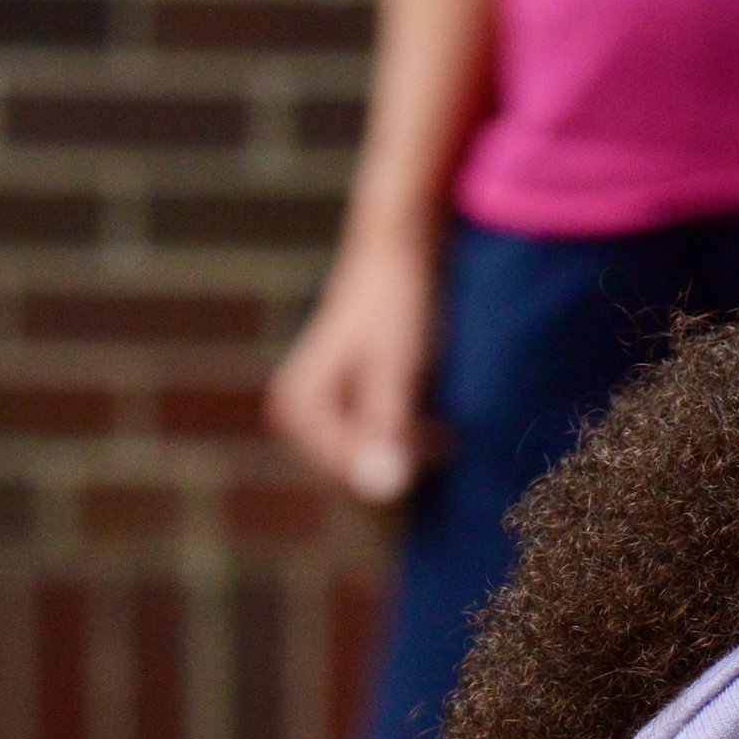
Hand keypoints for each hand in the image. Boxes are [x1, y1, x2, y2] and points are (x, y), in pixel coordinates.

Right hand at [264, 223, 442, 504]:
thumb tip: (381, 484)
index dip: (395, 464)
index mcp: (297, 404)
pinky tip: (434, 421)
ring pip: (369, 461)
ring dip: (409, 450)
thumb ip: (386, 425)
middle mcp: (295, 413)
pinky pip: (375, 446)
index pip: (347, 472)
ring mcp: (317, 413)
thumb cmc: (396, 305)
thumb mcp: (396, 369)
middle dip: (401, 458)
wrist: (398, 254)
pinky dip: (407, 439)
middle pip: (356, 472)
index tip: (438, 439)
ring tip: (442, 424)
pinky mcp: (341, 410)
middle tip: (442, 430)